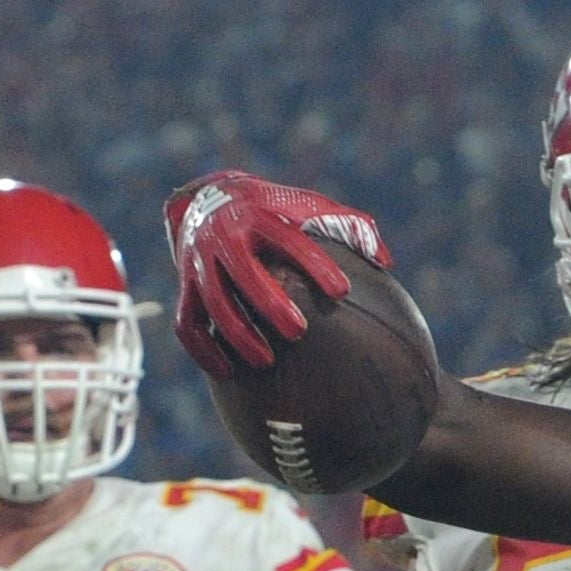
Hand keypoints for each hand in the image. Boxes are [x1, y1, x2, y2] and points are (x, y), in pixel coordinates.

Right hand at [163, 171, 391, 371]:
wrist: (206, 198)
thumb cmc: (272, 210)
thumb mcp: (307, 205)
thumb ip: (349, 225)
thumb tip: (386, 261)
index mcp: (260, 216)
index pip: (289, 239)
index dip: (315, 264)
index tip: (342, 291)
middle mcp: (225, 237)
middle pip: (243, 272)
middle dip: (268, 303)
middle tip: (298, 332)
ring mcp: (199, 261)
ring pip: (212, 301)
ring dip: (236, 334)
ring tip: (265, 361)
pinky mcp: (185, 284)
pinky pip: (186, 322)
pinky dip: (202, 349)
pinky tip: (226, 372)